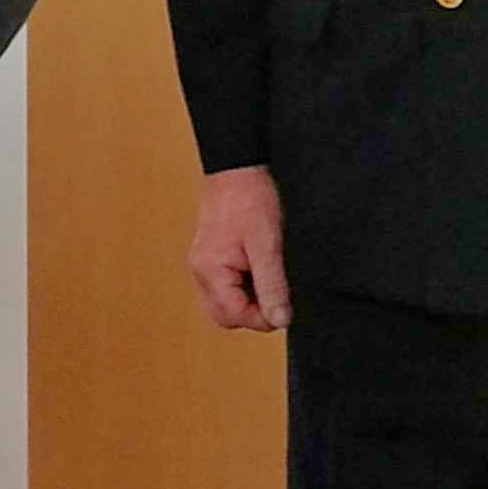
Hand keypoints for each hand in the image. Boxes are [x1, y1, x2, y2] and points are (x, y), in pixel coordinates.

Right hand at [187, 163, 290, 332]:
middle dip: (253, 312)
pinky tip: (260, 266)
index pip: (234, 316)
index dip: (263, 317)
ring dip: (250, 299)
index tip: (286, 304)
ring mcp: (204, 266)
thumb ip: (272, 286)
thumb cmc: (250, 200)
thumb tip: (279, 320)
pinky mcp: (211, 258)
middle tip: (277, 291)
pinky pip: (226, 287)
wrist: (238, 168)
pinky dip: (245, 286)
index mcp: (210, 271)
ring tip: (269, 273)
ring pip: (225, 303)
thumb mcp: (268, 246)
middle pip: (225, 315)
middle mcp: (201, 272)